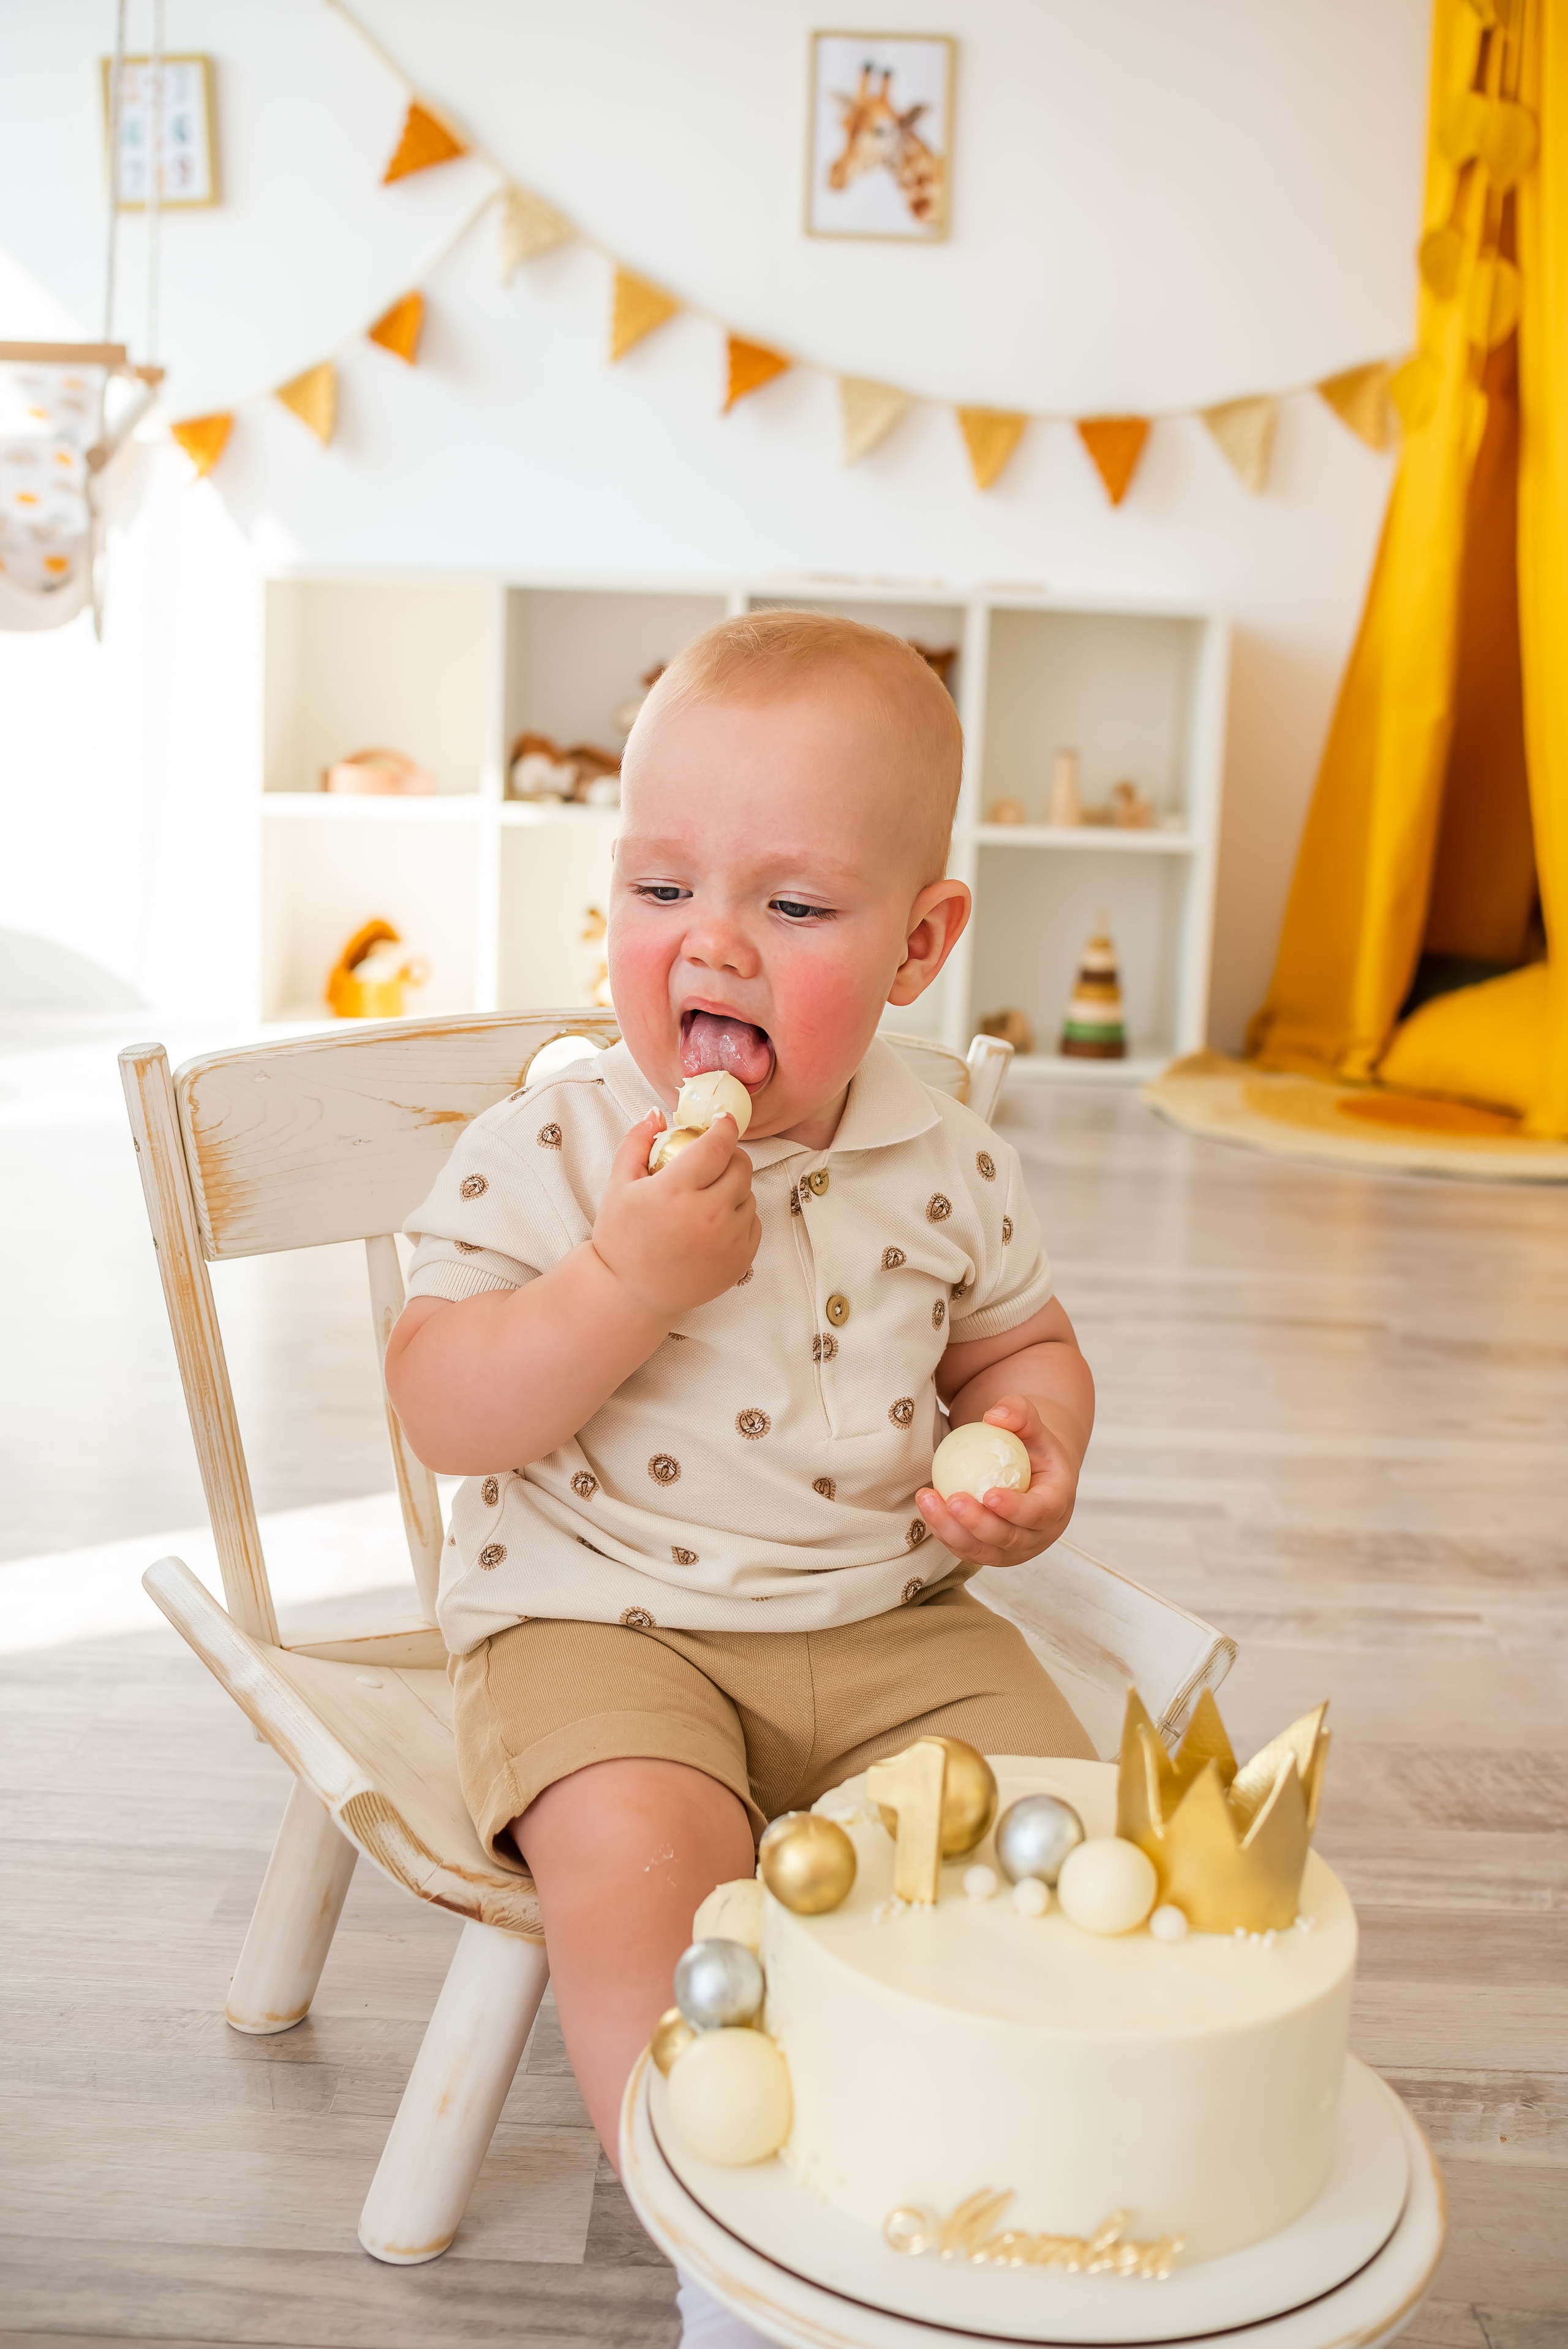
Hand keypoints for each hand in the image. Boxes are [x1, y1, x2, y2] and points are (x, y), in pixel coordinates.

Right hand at [592, 1111, 760, 1321]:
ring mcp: (728, 1240)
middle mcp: (707, 1215)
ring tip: (706, 1197)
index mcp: (675, 1191)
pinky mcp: (741, 1260)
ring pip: (749, 1194)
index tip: (721, 1121)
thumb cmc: (621, 1238)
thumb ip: (636, 1143)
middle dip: (729, 1156)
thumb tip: (657, 1114)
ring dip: (733, 1187)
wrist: (631, 1294)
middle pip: (740, 1166)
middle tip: (712, 1160)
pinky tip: (713, 1223)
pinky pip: (753, 1222)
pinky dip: (738, 1216)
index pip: (717, 1145)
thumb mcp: (618, 1186)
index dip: (723, 1127)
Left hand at [914, 1395, 1078, 1568]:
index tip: (990, 1494)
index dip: (1017, 1509)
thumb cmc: (1031, 1445)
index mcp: (1057, 1503)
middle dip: (979, 1524)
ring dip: (953, 1530)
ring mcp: (1015, 1549)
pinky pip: (966, 1549)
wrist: (1029, 1469)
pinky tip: (928, 1507)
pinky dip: (945, 1531)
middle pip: (1010, 1539)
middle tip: (954, 1499)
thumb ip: (1019, 1412)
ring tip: (929, 1500)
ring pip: (983, 1551)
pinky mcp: (992, 1552)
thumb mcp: (1031, 1423)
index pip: (1041, 1513)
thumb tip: (995, 1416)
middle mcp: (1040, 1534)